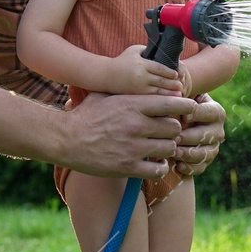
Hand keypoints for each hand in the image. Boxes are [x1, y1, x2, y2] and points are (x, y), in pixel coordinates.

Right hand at [63, 93, 195, 178]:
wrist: (65, 139)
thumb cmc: (86, 115)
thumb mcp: (105, 94)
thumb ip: (129, 90)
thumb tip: (147, 81)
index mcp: (133, 105)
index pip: (173, 104)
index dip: (184, 107)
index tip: (185, 111)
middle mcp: (136, 125)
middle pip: (175, 128)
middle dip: (173, 130)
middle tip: (166, 132)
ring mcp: (133, 148)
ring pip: (169, 148)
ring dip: (167, 149)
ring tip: (160, 148)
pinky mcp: (128, 167)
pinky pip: (159, 170)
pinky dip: (160, 168)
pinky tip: (154, 163)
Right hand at [104, 44, 184, 95]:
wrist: (106, 75)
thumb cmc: (121, 61)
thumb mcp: (133, 51)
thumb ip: (147, 50)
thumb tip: (162, 52)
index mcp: (142, 64)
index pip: (160, 68)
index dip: (170, 72)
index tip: (177, 74)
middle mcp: (141, 76)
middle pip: (161, 81)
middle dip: (173, 84)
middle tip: (181, 85)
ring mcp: (138, 88)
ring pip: (157, 92)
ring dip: (169, 94)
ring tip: (178, 94)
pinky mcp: (135, 96)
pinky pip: (150, 99)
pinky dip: (159, 100)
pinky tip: (167, 102)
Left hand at [172, 94, 225, 176]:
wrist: (174, 126)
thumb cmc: (175, 108)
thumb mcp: (179, 99)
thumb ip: (179, 98)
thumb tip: (175, 97)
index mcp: (215, 111)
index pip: (210, 112)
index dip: (197, 114)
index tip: (184, 117)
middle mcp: (218, 130)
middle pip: (208, 136)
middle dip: (190, 137)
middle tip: (174, 138)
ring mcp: (213, 147)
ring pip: (205, 153)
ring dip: (188, 154)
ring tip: (173, 152)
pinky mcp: (205, 161)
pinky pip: (200, 167)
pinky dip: (189, 168)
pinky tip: (177, 165)